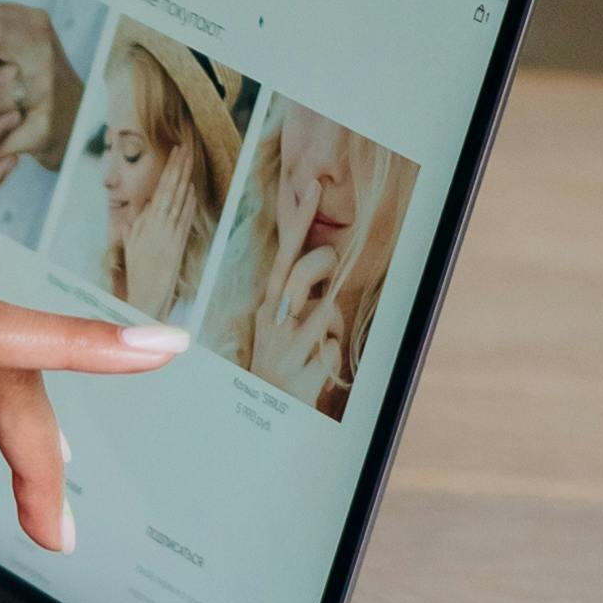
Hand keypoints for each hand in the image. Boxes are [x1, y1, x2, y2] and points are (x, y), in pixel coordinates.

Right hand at [250, 235, 348, 402]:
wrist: (268, 415)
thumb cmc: (286, 363)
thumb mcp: (286, 325)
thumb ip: (304, 295)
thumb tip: (329, 264)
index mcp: (268, 305)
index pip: (284, 254)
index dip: (298, 220)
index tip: (312, 186)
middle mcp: (269, 321)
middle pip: (301, 272)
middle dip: (322, 263)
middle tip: (334, 264)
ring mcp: (282, 347)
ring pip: (327, 312)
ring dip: (331, 328)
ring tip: (316, 346)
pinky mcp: (298, 372)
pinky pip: (333, 348)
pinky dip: (332, 359)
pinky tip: (315, 372)